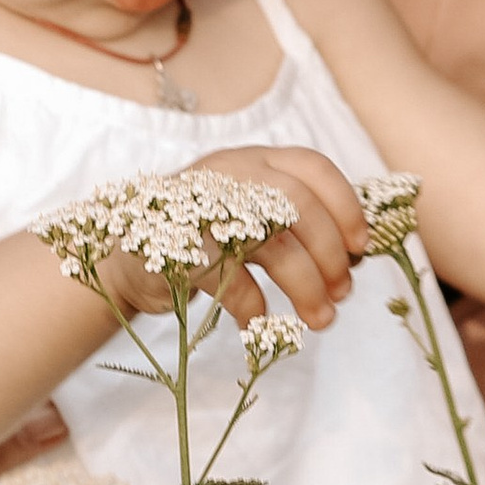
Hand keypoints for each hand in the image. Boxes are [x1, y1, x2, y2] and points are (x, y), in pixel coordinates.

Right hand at [99, 146, 369, 333]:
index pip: (313, 167)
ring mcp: (202, 207)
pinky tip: (259, 324)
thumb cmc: (202, 239)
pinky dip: (253, 307)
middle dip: (329, 254)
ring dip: (306, 287)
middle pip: (299, 205)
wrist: (124, 256)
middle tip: (342, 292)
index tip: (360, 248)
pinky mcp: (178, 246)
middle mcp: (231, 174)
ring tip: (320, 319)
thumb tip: (355, 258)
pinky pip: (230, 279)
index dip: (346, 205)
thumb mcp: (248, 214)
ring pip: (272, 242)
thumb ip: (292, 221)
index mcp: (254, 161)